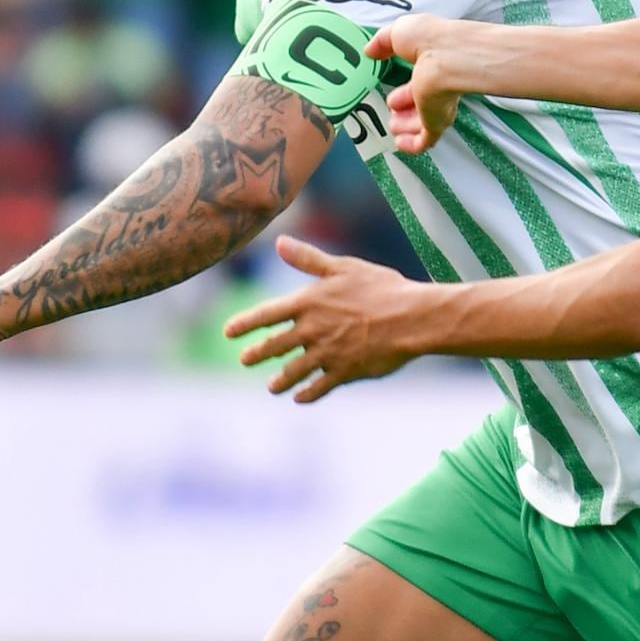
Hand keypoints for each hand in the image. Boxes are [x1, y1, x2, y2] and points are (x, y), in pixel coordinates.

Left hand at [222, 234, 432, 402]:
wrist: (410, 318)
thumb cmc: (381, 288)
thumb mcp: (343, 267)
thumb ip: (308, 258)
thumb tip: (279, 243)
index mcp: (308, 303)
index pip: (266, 315)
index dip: (245, 323)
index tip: (228, 332)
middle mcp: (311, 330)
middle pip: (274, 346)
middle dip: (257, 354)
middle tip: (245, 360)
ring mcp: (326, 354)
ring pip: (294, 371)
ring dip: (280, 380)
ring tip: (272, 387)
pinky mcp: (344, 372)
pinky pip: (319, 387)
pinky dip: (307, 394)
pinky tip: (300, 398)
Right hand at [372, 13, 468, 154]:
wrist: (447, 58)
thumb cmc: (430, 39)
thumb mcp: (399, 32)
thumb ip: (383, 42)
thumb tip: (370, 49)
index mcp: (434, 63)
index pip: (421, 80)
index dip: (406, 88)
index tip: (394, 91)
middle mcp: (440, 85)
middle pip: (423, 102)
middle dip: (406, 107)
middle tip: (392, 109)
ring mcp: (439, 106)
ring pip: (423, 122)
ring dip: (406, 126)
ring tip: (392, 126)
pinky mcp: (436, 123)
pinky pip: (424, 140)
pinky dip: (411, 145)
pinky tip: (400, 144)